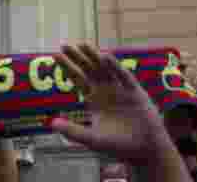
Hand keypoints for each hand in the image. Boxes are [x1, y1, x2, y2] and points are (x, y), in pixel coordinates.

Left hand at [51, 44, 171, 164]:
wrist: (145, 151)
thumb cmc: (119, 146)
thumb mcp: (92, 139)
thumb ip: (73, 132)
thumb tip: (52, 124)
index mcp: (94, 99)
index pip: (78, 79)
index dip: (68, 67)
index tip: (56, 55)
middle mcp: (105, 91)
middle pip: (89, 69)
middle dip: (78, 57)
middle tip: (65, 45)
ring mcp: (120, 90)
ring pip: (105, 69)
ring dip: (94, 57)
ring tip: (83, 45)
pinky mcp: (135, 92)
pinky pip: (124, 76)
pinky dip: (115, 67)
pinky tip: (105, 58)